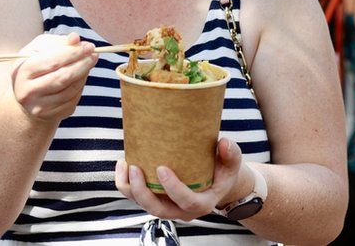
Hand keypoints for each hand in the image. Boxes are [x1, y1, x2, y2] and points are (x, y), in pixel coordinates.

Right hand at [11, 33, 97, 123]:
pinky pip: (73, 99)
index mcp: (22, 72)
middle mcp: (29, 92)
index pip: (53, 62)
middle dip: (83, 64)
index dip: (73, 53)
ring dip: (84, 74)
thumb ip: (57, 42)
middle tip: (94, 54)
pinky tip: (81, 76)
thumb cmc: (34, 66)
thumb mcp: (38, 50)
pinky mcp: (51, 115)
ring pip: (71, 89)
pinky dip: (80, 85)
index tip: (89, 46)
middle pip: (64, 77)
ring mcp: (40, 106)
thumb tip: (75, 38)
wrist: (26, 95)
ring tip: (88, 63)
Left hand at [115, 137, 246, 221]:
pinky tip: (122, 164)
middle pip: (159, 210)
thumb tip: (224, 143)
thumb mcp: (232, 162)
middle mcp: (182, 210)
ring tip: (125, 164)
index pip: (188, 202)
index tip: (161, 168)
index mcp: (203, 203)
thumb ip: (231, 154)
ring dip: (130, 188)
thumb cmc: (222, 170)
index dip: (173, 189)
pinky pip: (137, 197)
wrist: (215, 180)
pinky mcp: (156, 199)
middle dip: (143, 192)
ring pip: (144, 205)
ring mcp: (167, 206)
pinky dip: (126, 184)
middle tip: (135, 167)